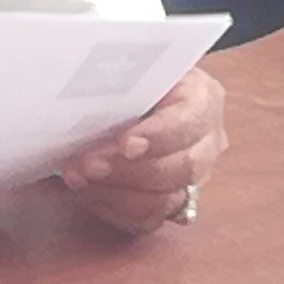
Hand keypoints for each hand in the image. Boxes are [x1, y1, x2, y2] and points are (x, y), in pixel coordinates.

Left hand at [54, 68, 228, 236]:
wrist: (123, 95)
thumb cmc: (126, 77)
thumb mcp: (130, 64)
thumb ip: (120, 72)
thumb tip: (84, 77)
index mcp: (203, 98)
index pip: (191, 121)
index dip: (160, 136)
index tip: (126, 144)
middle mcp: (207, 141)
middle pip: (183, 167)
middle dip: (129, 170)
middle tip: (87, 163)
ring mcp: (192, 176)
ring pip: (166, 200)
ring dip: (116, 193)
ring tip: (77, 176)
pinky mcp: (170, 202)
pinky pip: (147, 220)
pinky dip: (112, 209)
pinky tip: (86, 191)